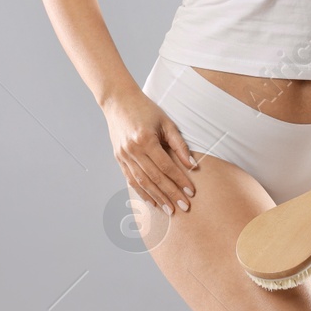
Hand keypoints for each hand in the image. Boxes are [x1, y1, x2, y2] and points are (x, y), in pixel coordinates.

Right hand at [105, 90, 197, 213]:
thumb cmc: (146, 109)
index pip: (166, 166)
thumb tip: (192, 164)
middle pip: (154, 178)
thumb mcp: (166, 122)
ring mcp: (123, 155)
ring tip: (169, 209)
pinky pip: (130, 179)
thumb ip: (179, 144)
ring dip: (157, 197)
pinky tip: (152, 201)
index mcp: (145, 140)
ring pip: (142, 182)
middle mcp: (132, 150)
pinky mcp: (118, 158)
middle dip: (170, 194)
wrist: (118, 102)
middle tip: (184, 207)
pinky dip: (141, 192)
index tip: (191, 192)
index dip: (179, 180)